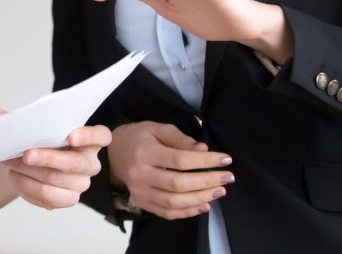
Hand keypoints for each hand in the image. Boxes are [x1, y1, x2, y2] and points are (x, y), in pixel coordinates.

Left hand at [3, 125, 110, 209]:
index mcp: (90, 140)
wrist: (28, 160)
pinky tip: (15, 176)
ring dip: (30, 171)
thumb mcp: (40, 127)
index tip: (71, 136)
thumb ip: (36, 123)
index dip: (89, 136)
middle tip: (27, 154)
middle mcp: (90, 163)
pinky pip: (47, 197)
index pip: (101, 136)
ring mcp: (81, 183)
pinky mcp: (67, 199)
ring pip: (56, 180)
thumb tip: (14, 122)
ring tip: (11, 162)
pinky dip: (27, 186)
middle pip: (75, 163)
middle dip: (48, 158)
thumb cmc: (39, 139)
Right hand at [107, 121, 233, 219]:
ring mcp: (140, 191)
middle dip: (207, 182)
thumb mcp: (157, 129)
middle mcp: (140, 174)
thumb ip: (180, 139)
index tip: (225, 160)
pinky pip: (167, 213)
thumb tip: (203, 150)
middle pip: (178, 183)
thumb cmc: (139, 138)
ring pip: (174, 201)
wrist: (114, 153)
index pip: (180, 160)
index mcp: (144, 152)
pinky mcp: (142, 202)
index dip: (205, 161)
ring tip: (219, 191)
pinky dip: (188, 212)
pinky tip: (204, 205)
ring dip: (201, 198)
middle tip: (227, 178)